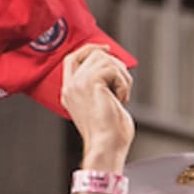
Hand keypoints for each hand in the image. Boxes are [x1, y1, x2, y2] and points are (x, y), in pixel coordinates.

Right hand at [59, 44, 133, 167]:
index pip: (73, 58)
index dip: (89, 49)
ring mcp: (78, 83)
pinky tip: (121, 99)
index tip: (107, 48)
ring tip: (121, 96)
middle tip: (122, 88)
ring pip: (105, 59)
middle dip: (116, 67)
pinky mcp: (90, 83)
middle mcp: (70, 86)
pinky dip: (124, 83)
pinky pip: (113, 68)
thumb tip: (116, 71)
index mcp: (70, 91)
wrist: (107, 146)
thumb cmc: (110, 133)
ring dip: (122, 76)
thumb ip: (101, 87)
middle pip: (93, 55)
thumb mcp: (102, 105)